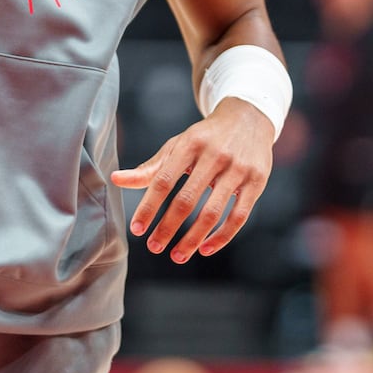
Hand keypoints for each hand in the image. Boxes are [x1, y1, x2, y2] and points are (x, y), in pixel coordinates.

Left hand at [110, 98, 274, 262]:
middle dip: (168, 227)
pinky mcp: (257, 182)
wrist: (249, 118)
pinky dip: (222, 237)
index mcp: (190, 145)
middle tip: (154, 247)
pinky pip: (239, 216)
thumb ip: (150, 168)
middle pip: (186, 200)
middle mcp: (214, 155)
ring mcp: (238, 169)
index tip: (137, 228)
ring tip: (177, 255)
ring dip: (192, 238)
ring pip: (213, 212)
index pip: (164, 180)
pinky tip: (205, 249)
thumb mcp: (177, 146)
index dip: (148, 206)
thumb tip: (116, 179)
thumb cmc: (205, 137)